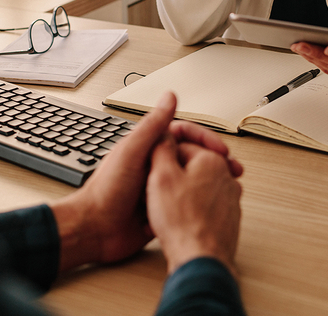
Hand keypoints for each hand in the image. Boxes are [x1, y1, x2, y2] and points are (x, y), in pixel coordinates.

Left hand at [50, 92, 240, 271]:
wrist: (94, 231)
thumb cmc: (106, 191)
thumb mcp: (133, 152)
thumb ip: (153, 125)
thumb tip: (169, 96)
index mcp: (149, 148)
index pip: (185, 134)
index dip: (205, 139)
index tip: (220, 149)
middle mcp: (156, 165)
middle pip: (193, 156)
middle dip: (215, 161)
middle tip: (233, 169)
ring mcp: (160, 187)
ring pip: (193, 179)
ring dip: (211, 180)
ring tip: (229, 187)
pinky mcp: (162, 208)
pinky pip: (186, 201)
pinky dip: (201, 201)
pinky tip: (214, 204)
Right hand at [146, 137, 242, 276]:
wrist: (200, 258)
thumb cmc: (182, 222)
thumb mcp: (161, 177)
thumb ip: (162, 149)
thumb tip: (163, 135)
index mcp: (212, 160)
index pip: (183, 144)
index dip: (162, 156)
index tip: (152, 168)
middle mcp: (227, 176)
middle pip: (192, 165)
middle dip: (173, 174)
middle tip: (156, 188)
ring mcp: (230, 197)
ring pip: (198, 186)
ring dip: (181, 193)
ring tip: (166, 207)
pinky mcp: (228, 216)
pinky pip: (205, 205)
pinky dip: (191, 209)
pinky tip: (179, 220)